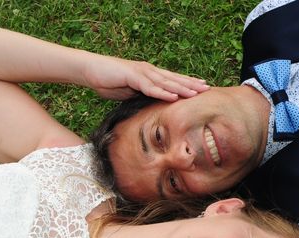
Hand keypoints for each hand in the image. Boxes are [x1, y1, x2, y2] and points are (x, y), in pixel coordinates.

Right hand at [83, 55, 208, 100]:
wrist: (91, 71)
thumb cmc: (108, 81)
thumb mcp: (128, 92)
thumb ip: (141, 96)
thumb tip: (151, 106)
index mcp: (149, 75)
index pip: (172, 80)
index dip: (187, 83)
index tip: (201, 88)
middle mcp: (149, 71)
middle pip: (174, 79)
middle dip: (191, 84)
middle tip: (207, 89)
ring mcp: (142, 73)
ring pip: (166, 82)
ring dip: (181, 88)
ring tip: (196, 93)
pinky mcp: (132, 77)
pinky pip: (150, 86)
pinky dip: (162, 91)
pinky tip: (173, 96)